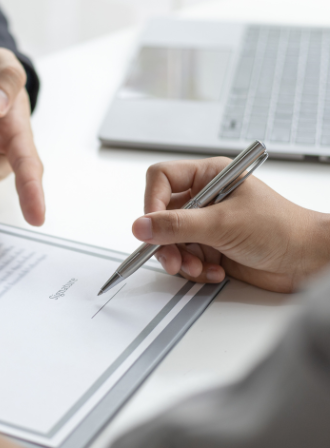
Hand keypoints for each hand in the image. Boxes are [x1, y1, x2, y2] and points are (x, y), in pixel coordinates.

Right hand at [132, 158, 329, 292]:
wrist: (307, 260)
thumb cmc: (281, 229)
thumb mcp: (223, 224)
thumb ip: (177, 226)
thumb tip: (141, 225)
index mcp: (209, 176)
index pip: (162, 179)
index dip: (152, 202)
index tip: (151, 227)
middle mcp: (204, 198)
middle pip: (162, 215)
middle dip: (166, 240)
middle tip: (172, 258)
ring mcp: (206, 224)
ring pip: (171, 241)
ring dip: (180, 259)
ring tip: (197, 267)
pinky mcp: (210, 247)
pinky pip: (185, 258)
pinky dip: (195, 269)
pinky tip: (214, 271)